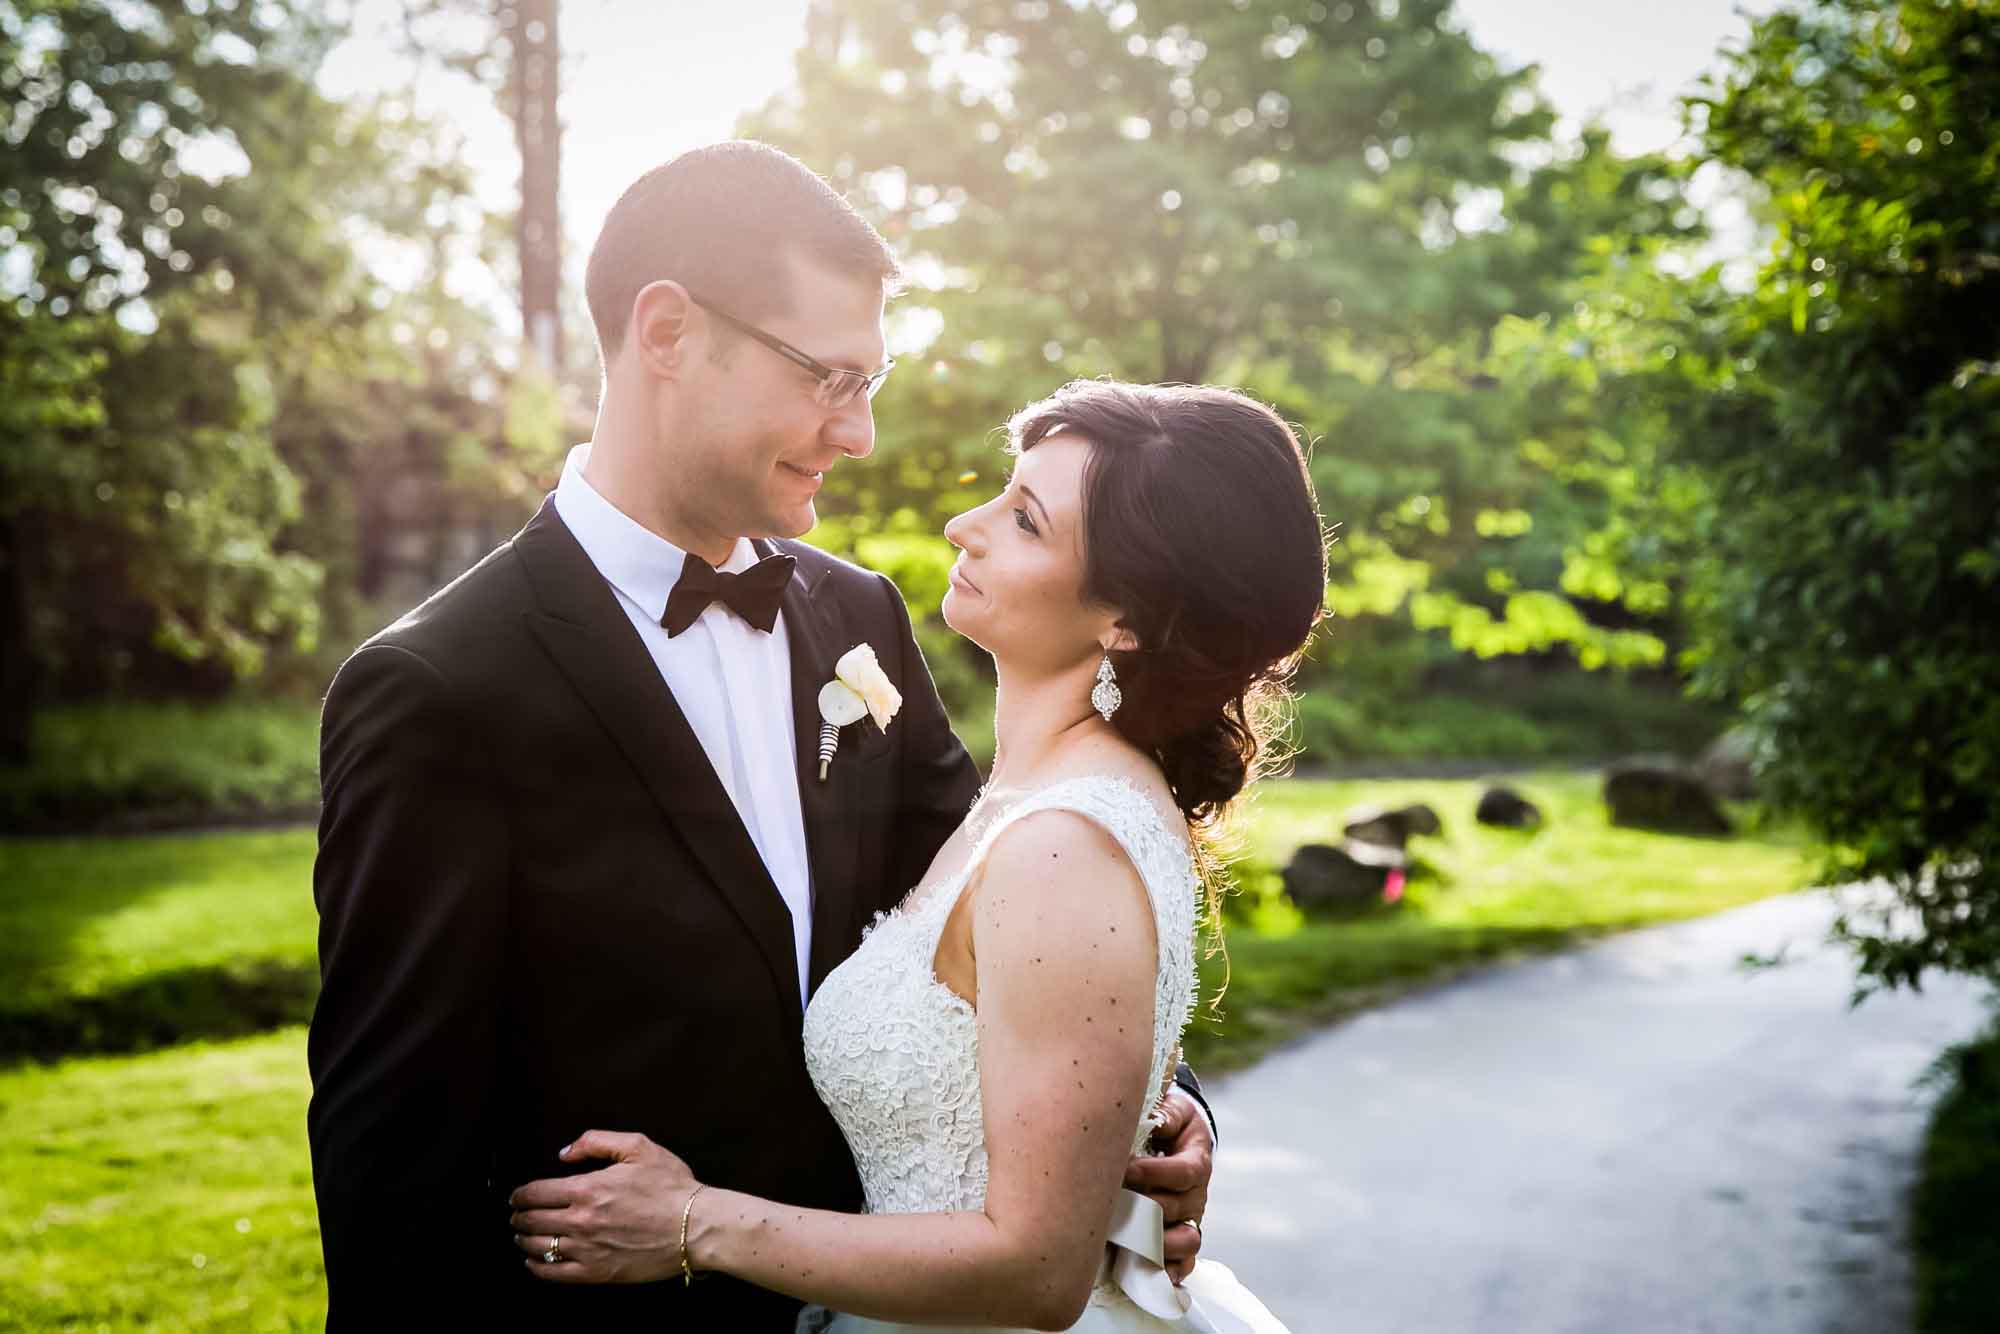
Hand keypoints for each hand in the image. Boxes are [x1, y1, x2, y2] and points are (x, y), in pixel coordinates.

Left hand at [509, 1130, 699, 1283]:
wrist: (696, 1226)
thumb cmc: (672, 1188)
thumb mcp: (639, 1147)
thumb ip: (596, 1141)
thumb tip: (565, 1153)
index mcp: (588, 1188)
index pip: (535, 1192)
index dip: (519, 1194)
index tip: (517, 1196)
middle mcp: (582, 1220)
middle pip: (531, 1220)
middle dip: (518, 1216)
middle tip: (517, 1215)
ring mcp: (588, 1249)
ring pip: (538, 1246)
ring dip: (523, 1240)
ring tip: (522, 1235)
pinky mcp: (597, 1273)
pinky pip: (554, 1273)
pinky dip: (537, 1267)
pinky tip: (534, 1261)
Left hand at [1121, 1087, 1212, 1284]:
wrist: (1174, 1140)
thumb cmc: (1168, 1123)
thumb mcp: (1171, 1110)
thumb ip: (1164, 1113)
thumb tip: (1155, 1119)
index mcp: (1197, 1160)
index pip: (1185, 1172)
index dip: (1156, 1173)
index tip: (1126, 1168)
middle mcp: (1196, 1194)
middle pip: (1178, 1208)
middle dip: (1145, 1206)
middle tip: (1115, 1202)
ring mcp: (1189, 1219)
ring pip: (1186, 1240)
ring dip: (1158, 1241)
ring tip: (1130, 1236)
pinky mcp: (1179, 1239)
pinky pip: (1184, 1263)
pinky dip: (1171, 1271)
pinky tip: (1154, 1275)